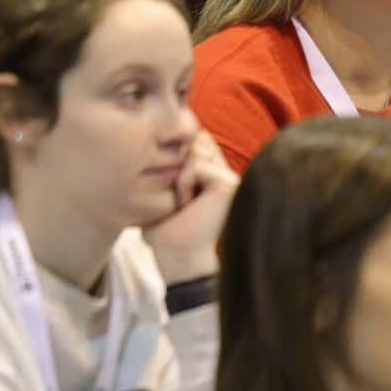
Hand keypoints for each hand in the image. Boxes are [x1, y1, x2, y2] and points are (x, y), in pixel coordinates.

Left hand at [141, 129, 237, 284]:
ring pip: (192, 150)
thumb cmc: (164, 226)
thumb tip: (161, 134)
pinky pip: (196, 166)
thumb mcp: (160, 188)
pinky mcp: (230, 183)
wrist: (178, 256)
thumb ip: (167, 159)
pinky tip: (190, 205)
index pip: (189, 138)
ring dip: (178, 176)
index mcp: (211, 171)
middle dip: (175, 164)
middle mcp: (224, 170)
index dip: (172, 157)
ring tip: (184, 201)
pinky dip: (183, 185)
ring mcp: (230, 175)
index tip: (172, 190)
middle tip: (179, 196)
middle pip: (190, 138)